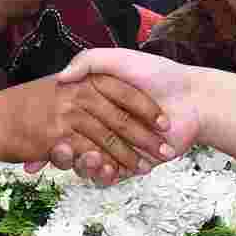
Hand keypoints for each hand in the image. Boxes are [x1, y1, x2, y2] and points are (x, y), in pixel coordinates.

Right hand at [3, 75, 173, 185]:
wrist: (194, 100)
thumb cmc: (157, 75)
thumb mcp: (118, 59)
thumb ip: (89, 62)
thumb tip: (61, 77)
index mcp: (96, 101)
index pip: (65, 118)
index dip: (52, 128)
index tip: (40, 133)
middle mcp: (104, 124)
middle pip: (74, 144)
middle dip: (66, 152)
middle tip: (61, 150)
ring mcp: (118, 146)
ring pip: (90, 162)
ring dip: (86, 165)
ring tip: (89, 160)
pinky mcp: (132, 163)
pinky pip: (112, 175)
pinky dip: (107, 176)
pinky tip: (107, 170)